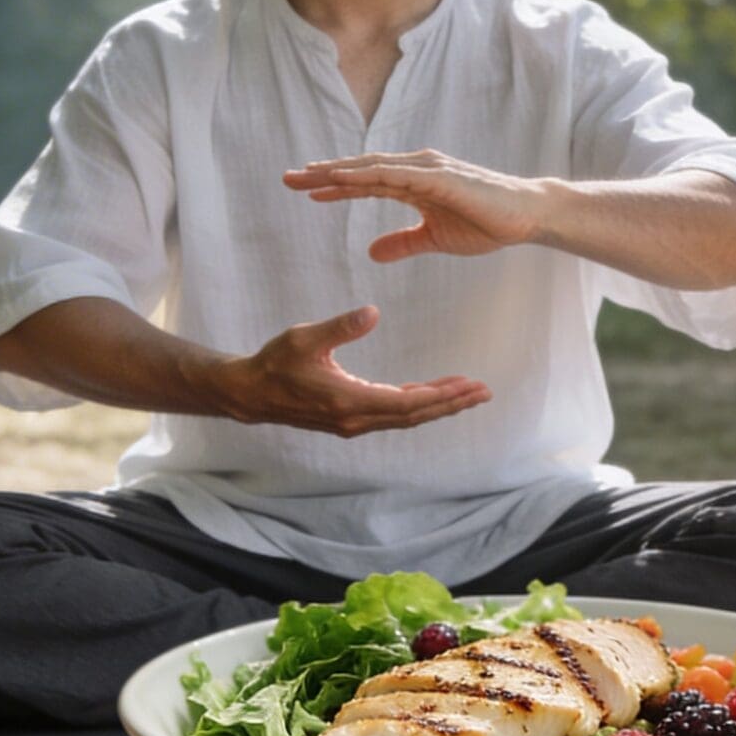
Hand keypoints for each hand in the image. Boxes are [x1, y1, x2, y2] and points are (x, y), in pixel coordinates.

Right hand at [212, 305, 490, 436]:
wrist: (251, 393)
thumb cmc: (276, 361)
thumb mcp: (305, 337)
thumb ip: (340, 326)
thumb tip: (373, 312)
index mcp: (348, 400)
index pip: (407, 402)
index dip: (441, 395)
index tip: (469, 385)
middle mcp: (356, 418)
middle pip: (415, 416)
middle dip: (451, 403)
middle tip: (484, 392)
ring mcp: (353, 422)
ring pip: (406, 418)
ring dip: (438, 406)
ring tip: (467, 393)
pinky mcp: (350, 419)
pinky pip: (393, 416)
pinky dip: (417, 406)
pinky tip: (431, 394)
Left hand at [282, 149, 551, 262]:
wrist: (525, 216)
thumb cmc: (485, 222)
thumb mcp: (433, 238)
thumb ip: (403, 242)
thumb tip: (372, 252)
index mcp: (412, 183)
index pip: (364, 183)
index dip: (333, 186)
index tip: (303, 190)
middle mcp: (415, 170)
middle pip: (359, 170)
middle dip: (323, 174)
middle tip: (287, 178)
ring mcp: (426, 170)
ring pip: (372, 168)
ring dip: (338, 171)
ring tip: (306, 176)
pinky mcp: (439, 178)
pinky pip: (395, 175)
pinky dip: (367, 175)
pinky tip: (343, 178)